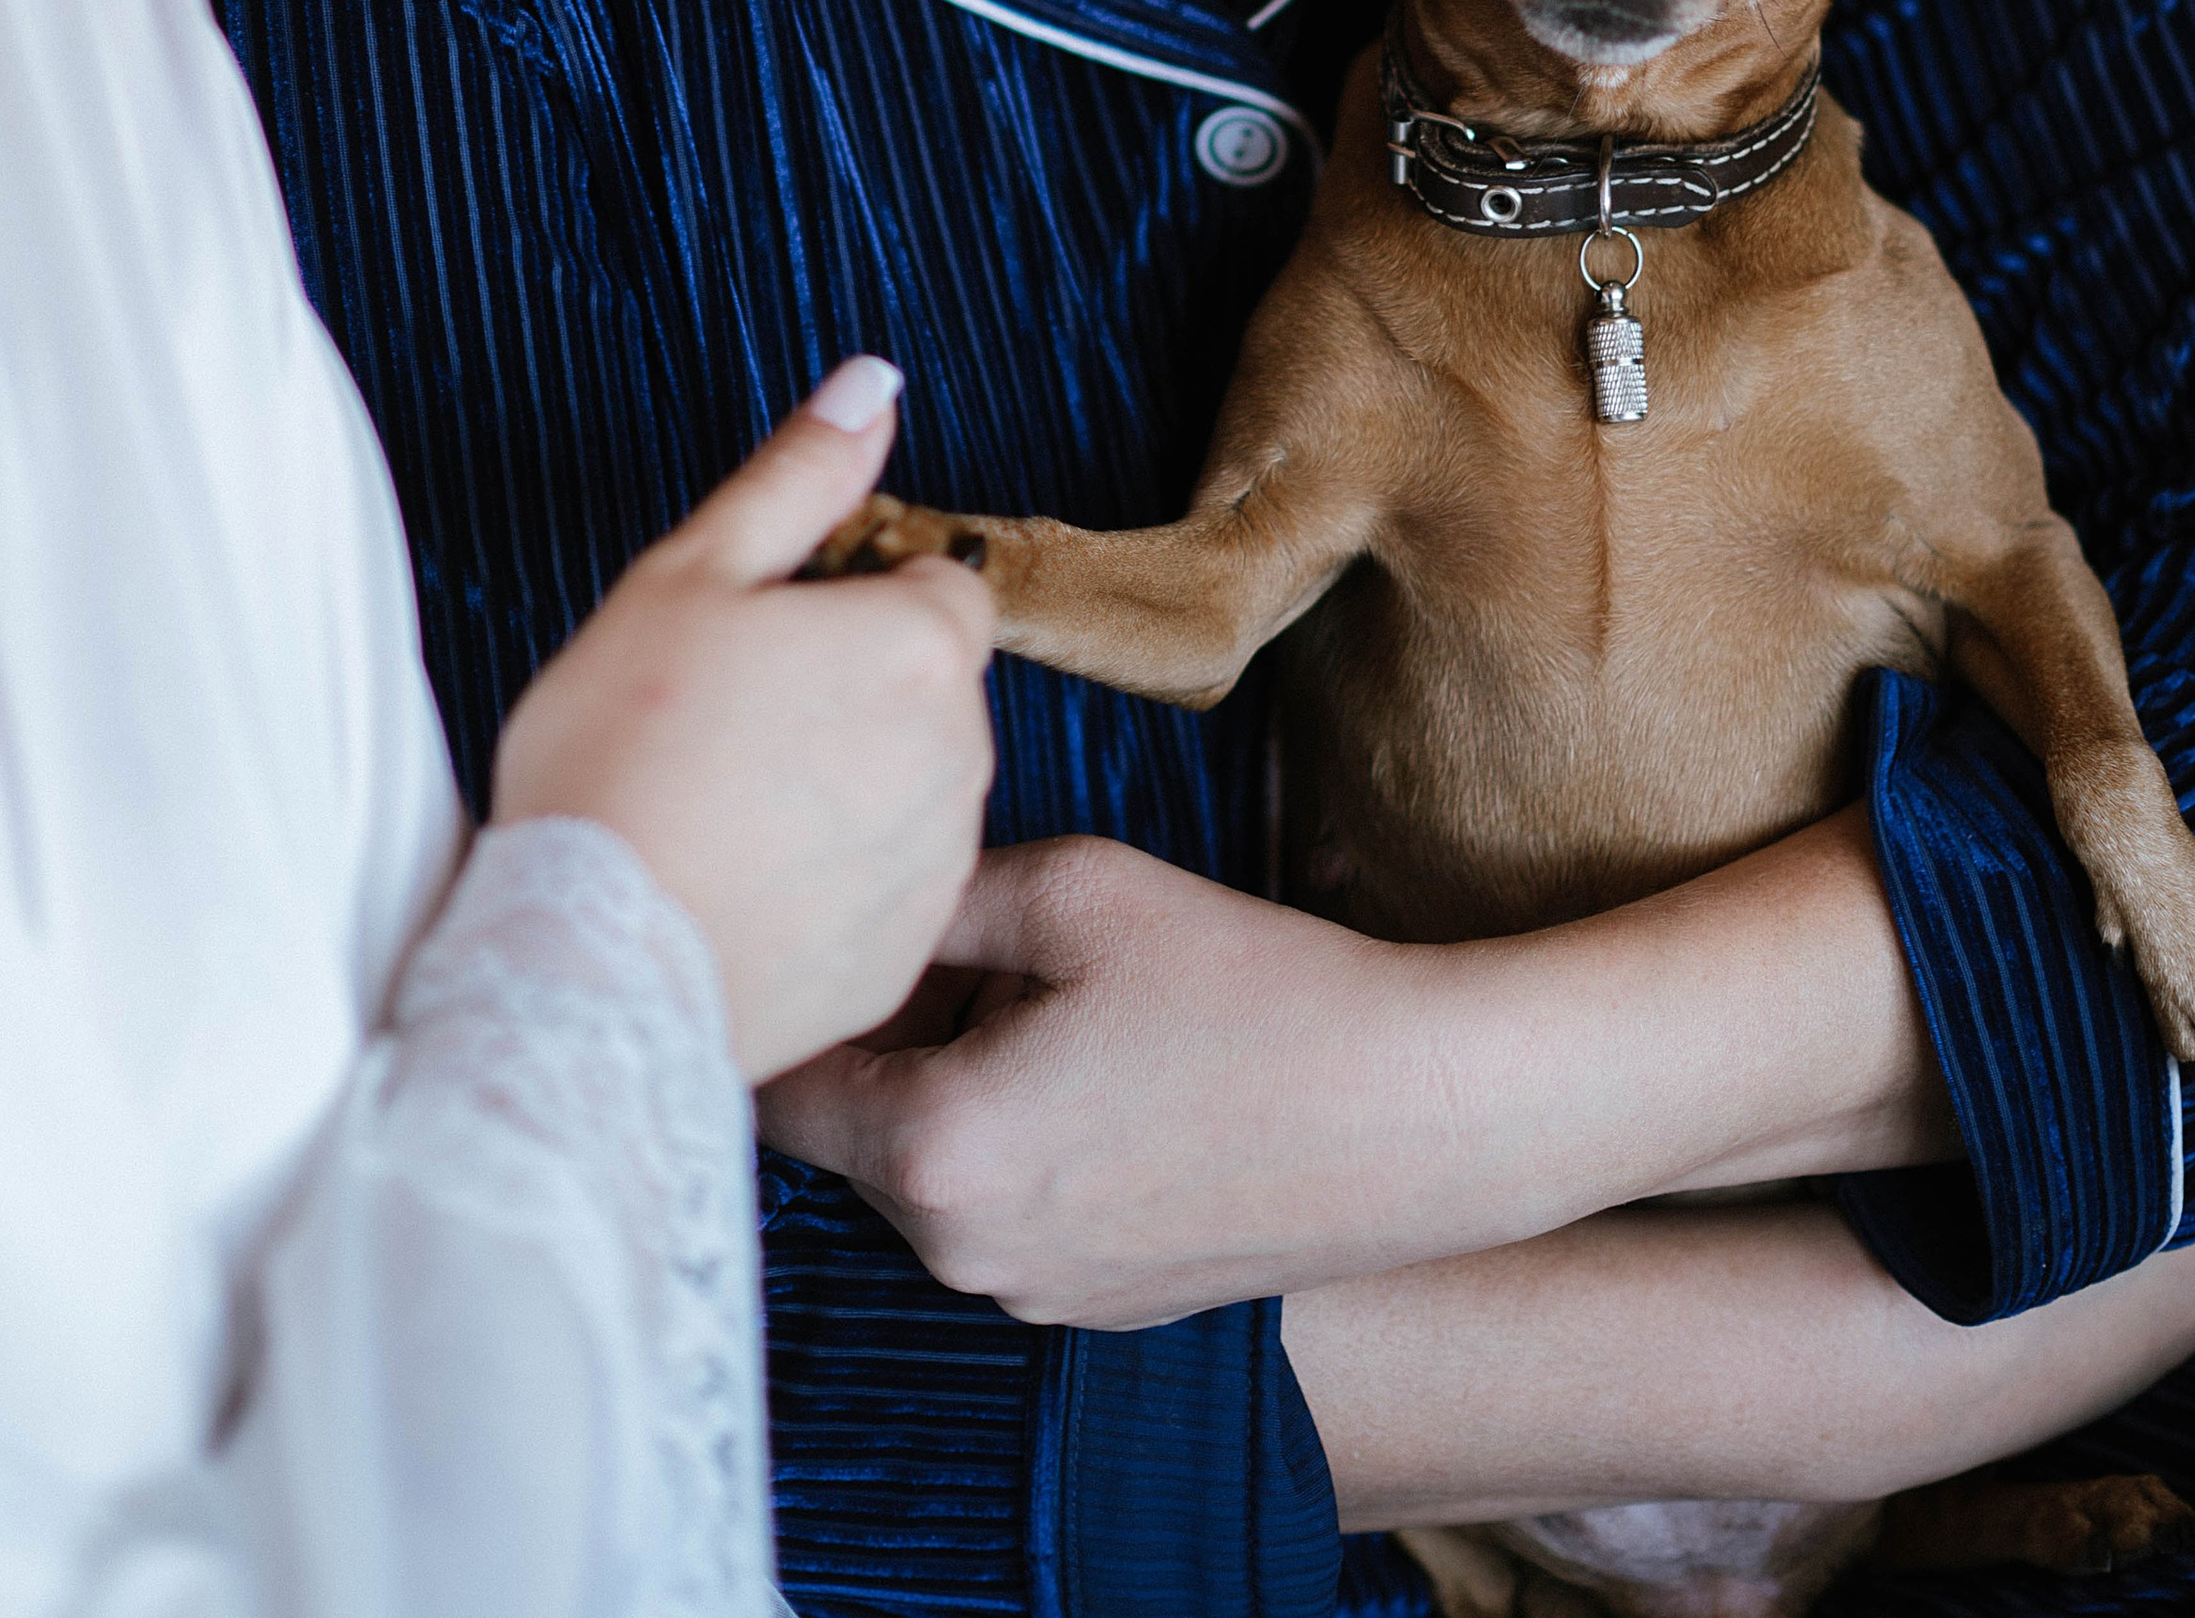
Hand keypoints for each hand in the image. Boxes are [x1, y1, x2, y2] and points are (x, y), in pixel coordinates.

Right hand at [488, 359, 995, 1082]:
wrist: (586, 964)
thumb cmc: (619, 757)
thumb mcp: (689, 573)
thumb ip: (797, 474)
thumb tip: (873, 381)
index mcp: (917, 647)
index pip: (935, 586)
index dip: (851, 597)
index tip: (769, 635)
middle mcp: (960, 757)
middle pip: (927, 687)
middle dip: (852, 686)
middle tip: (729, 717)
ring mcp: (937, 864)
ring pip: (912, 783)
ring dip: (850, 779)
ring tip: (727, 801)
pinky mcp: (904, 954)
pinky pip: (888, 883)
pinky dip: (836, 874)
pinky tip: (744, 878)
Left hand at [759, 815, 1951, 1327]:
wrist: (1415, 1116)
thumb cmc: (1248, 990)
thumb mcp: (1071, 889)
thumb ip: (935, 898)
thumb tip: (860, 897)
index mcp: (932, 1152)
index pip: (779, 1083)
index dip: (789, 989)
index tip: (802, 916)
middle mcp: (958, 1252)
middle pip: (849, 1130)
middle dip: (877, 1033)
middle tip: (935, 928)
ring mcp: (1028, 1294)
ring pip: (925, 1169)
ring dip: (944, 1082)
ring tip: (1030, 987)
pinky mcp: (1093, 1305)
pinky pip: (1002, 1207)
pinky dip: (1014, 1135)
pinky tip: (1096, 1058)